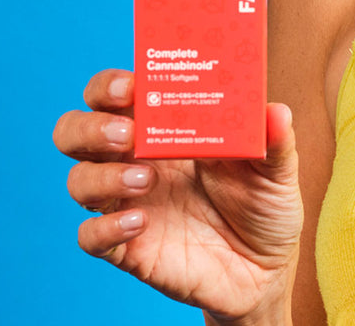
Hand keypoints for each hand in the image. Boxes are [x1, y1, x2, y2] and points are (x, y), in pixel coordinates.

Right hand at [54, 69, 303, 323]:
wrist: (265, 269)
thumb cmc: (263, 206)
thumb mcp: (276, 171)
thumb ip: (275, 141)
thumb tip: (276, 110)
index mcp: (166, 131)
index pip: (116, 97)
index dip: (110, 86)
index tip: (130, 85)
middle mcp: (137, 162)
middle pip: (77, 133)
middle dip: (90, 126)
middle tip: (126, 132)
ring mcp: (128, 204)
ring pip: (79, 181)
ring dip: (103, 176)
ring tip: (145, 178)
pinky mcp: (127, 248)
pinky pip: (91, 236)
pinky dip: (105, 227)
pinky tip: (140, 222)